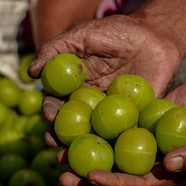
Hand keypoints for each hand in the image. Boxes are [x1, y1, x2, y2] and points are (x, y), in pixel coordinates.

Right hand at [29, 14, 182, 146]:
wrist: (154, 34)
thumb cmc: (116, 31)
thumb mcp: (82, 34)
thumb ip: (55, 50)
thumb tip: (31, 73)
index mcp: (75, 86)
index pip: (58, 102)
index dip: (50, 111)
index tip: (48, 117)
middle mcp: (91, 103)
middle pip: (73, 124)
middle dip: (62, 136)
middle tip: (57, 144)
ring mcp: (113, 112)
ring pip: (95, 133)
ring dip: (84, 145)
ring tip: (76, 154)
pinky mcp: (135, 117)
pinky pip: (124, 131)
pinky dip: (117, 144)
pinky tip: (112, 153)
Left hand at [56, 75, 185, 185]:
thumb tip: (170, 166)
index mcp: (167, 172)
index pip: (136, 183)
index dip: (113, 182)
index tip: (90, 175)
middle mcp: (151, 159)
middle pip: (115, 171)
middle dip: (87, 175)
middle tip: (60, 171)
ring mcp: (142, 140)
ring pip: (109, 149)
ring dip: (84, 151)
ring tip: (57, 148)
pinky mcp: (137, 121)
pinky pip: (114, 125)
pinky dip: (96, 126)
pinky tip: (76, 120)